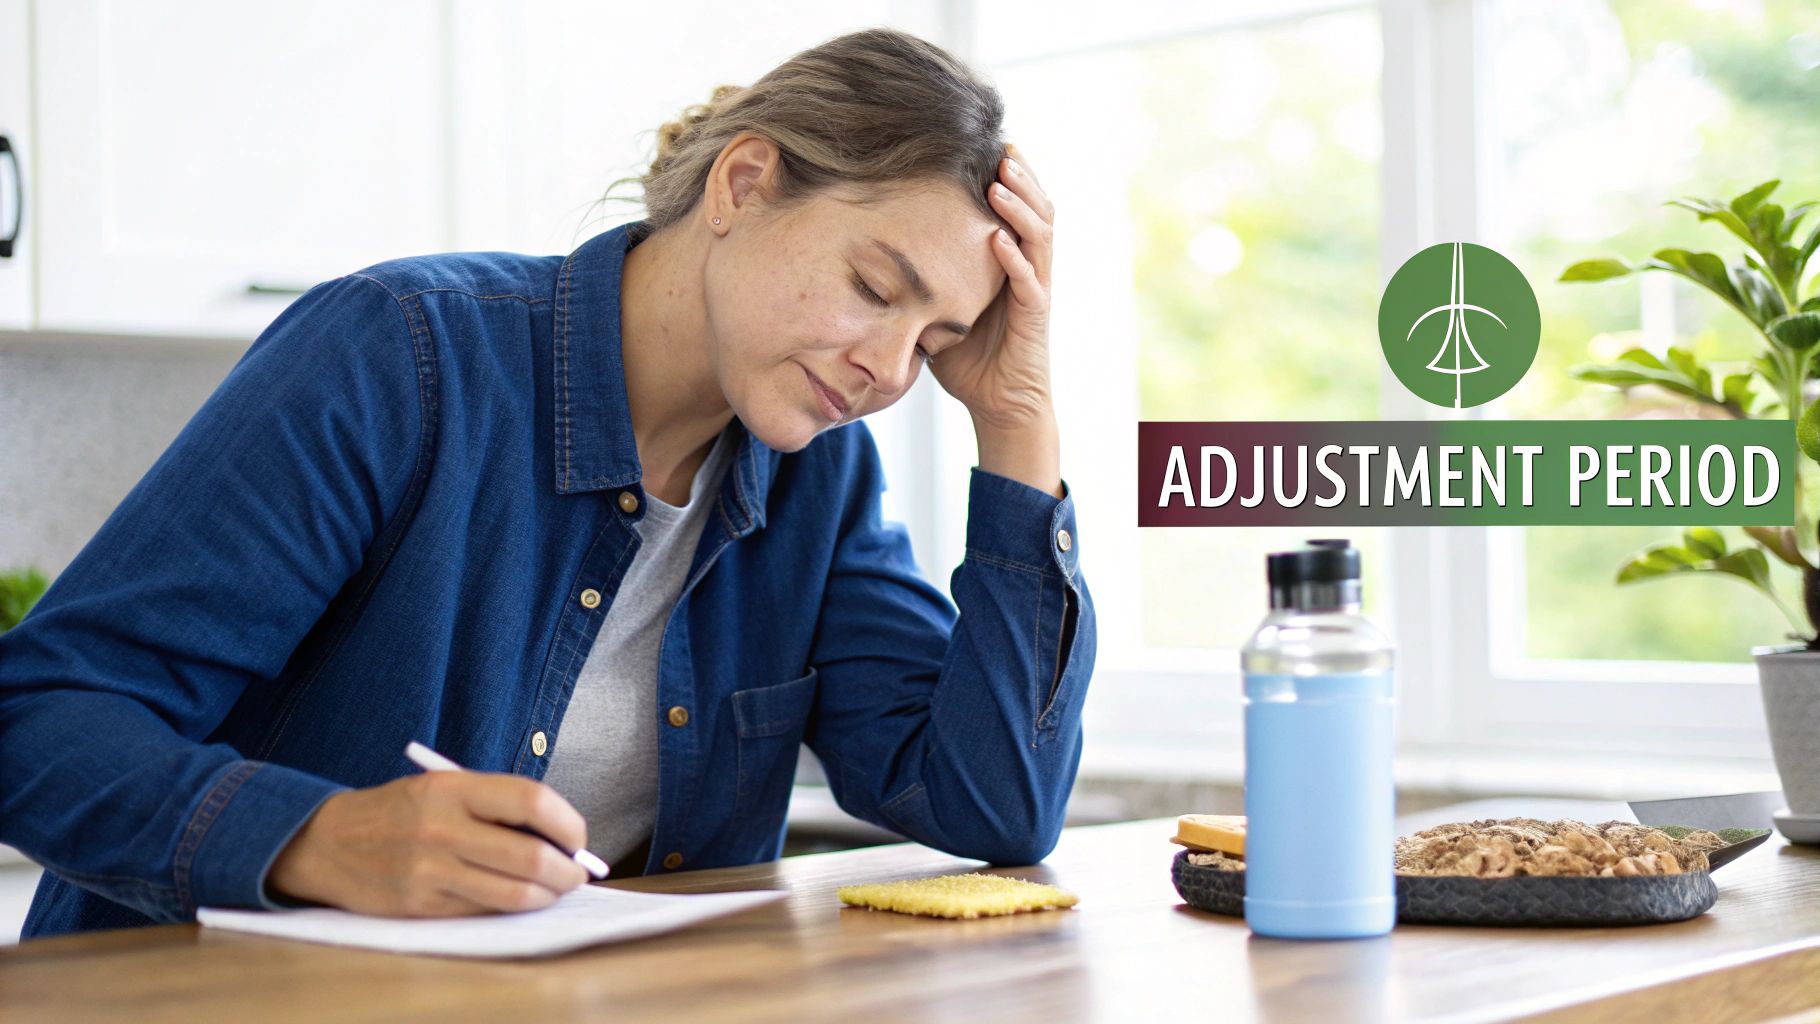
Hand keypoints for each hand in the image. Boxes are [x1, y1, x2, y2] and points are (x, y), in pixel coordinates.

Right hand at [265, 771, 592, 916]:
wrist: (326, 843)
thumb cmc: (400, 812)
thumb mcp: (443, 788)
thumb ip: (496, 806)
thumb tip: (561, 837)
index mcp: (452, 789)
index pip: (532, 802)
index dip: (568, 823)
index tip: (579, 837)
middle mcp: (442, 829)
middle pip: (532, 857)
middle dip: (568, 871)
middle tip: (576, 872)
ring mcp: (430, 872)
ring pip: (514, 894)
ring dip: (547, 896)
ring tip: (554, 888)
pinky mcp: (420, 907)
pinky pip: (484, 912)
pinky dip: (510, 908)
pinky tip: (516, 899)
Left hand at [928, 143, 1055, 433]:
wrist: (1000, 405)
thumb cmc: (969, 359)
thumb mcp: (940, 307)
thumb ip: (924, 278)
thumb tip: (875, 251)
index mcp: (1009, 260)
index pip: (1015, 208)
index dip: (1007, 176)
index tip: (983, 146)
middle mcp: (1028, 268)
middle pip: (1037, 209)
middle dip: (1021, 176)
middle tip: (1001, 146)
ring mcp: (1035, 290)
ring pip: (1040, 235)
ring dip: (1021, 205)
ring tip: (1001, 178)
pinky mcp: (1035, 316)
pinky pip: (1030, 282)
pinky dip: (1015, 258)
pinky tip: (997, 239)